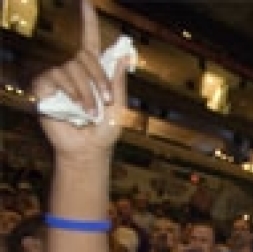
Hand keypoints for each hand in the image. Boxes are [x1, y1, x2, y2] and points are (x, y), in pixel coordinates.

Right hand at [31, 0, 129, 157]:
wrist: (89, 150)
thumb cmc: (105, 131)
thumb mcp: (120, 106)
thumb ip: (119, 80)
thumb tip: (122, 53)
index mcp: (93, 72)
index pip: (89, 42)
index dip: (88, 22)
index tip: (86, 2)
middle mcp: (74, 71)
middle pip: (84, 55)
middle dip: (99, 78)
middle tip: (106, 101)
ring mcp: (58, 79)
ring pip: (71, 67)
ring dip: (86, 91)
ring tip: (91, 113)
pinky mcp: (44, 88)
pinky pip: (55, 76)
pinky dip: (71, 91)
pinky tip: (76, 108)